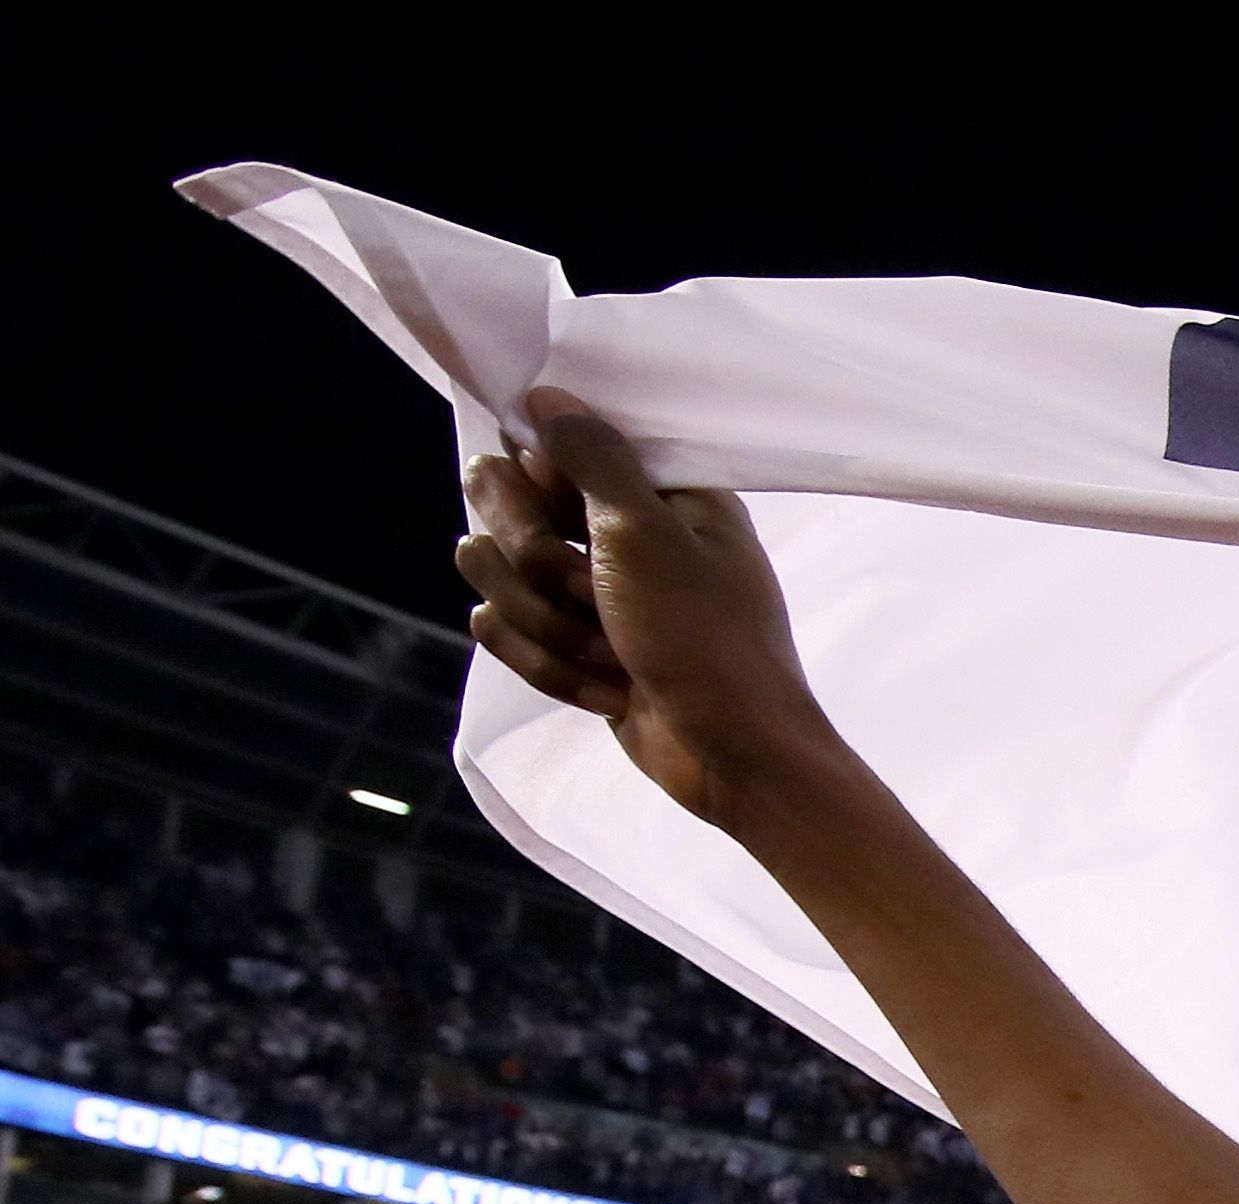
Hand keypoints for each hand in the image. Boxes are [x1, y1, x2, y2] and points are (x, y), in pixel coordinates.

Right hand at [459, 393, 842, 829]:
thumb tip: (546, 396)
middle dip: (533, 561)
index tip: (570, 520)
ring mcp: (590, 587)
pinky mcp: (569, 642)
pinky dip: (546, 665)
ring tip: (607, 653)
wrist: (733, 759)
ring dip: (543, 622)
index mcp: (655, 489)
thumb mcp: (648, 534)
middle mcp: (619, 529)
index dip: (539, 487)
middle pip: (501, 504)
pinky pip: (502, 629)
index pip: (544, 446)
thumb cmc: (707, 644)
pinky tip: (604, 689)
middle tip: (587, 593)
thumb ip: (593, 458)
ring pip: (493, 570)